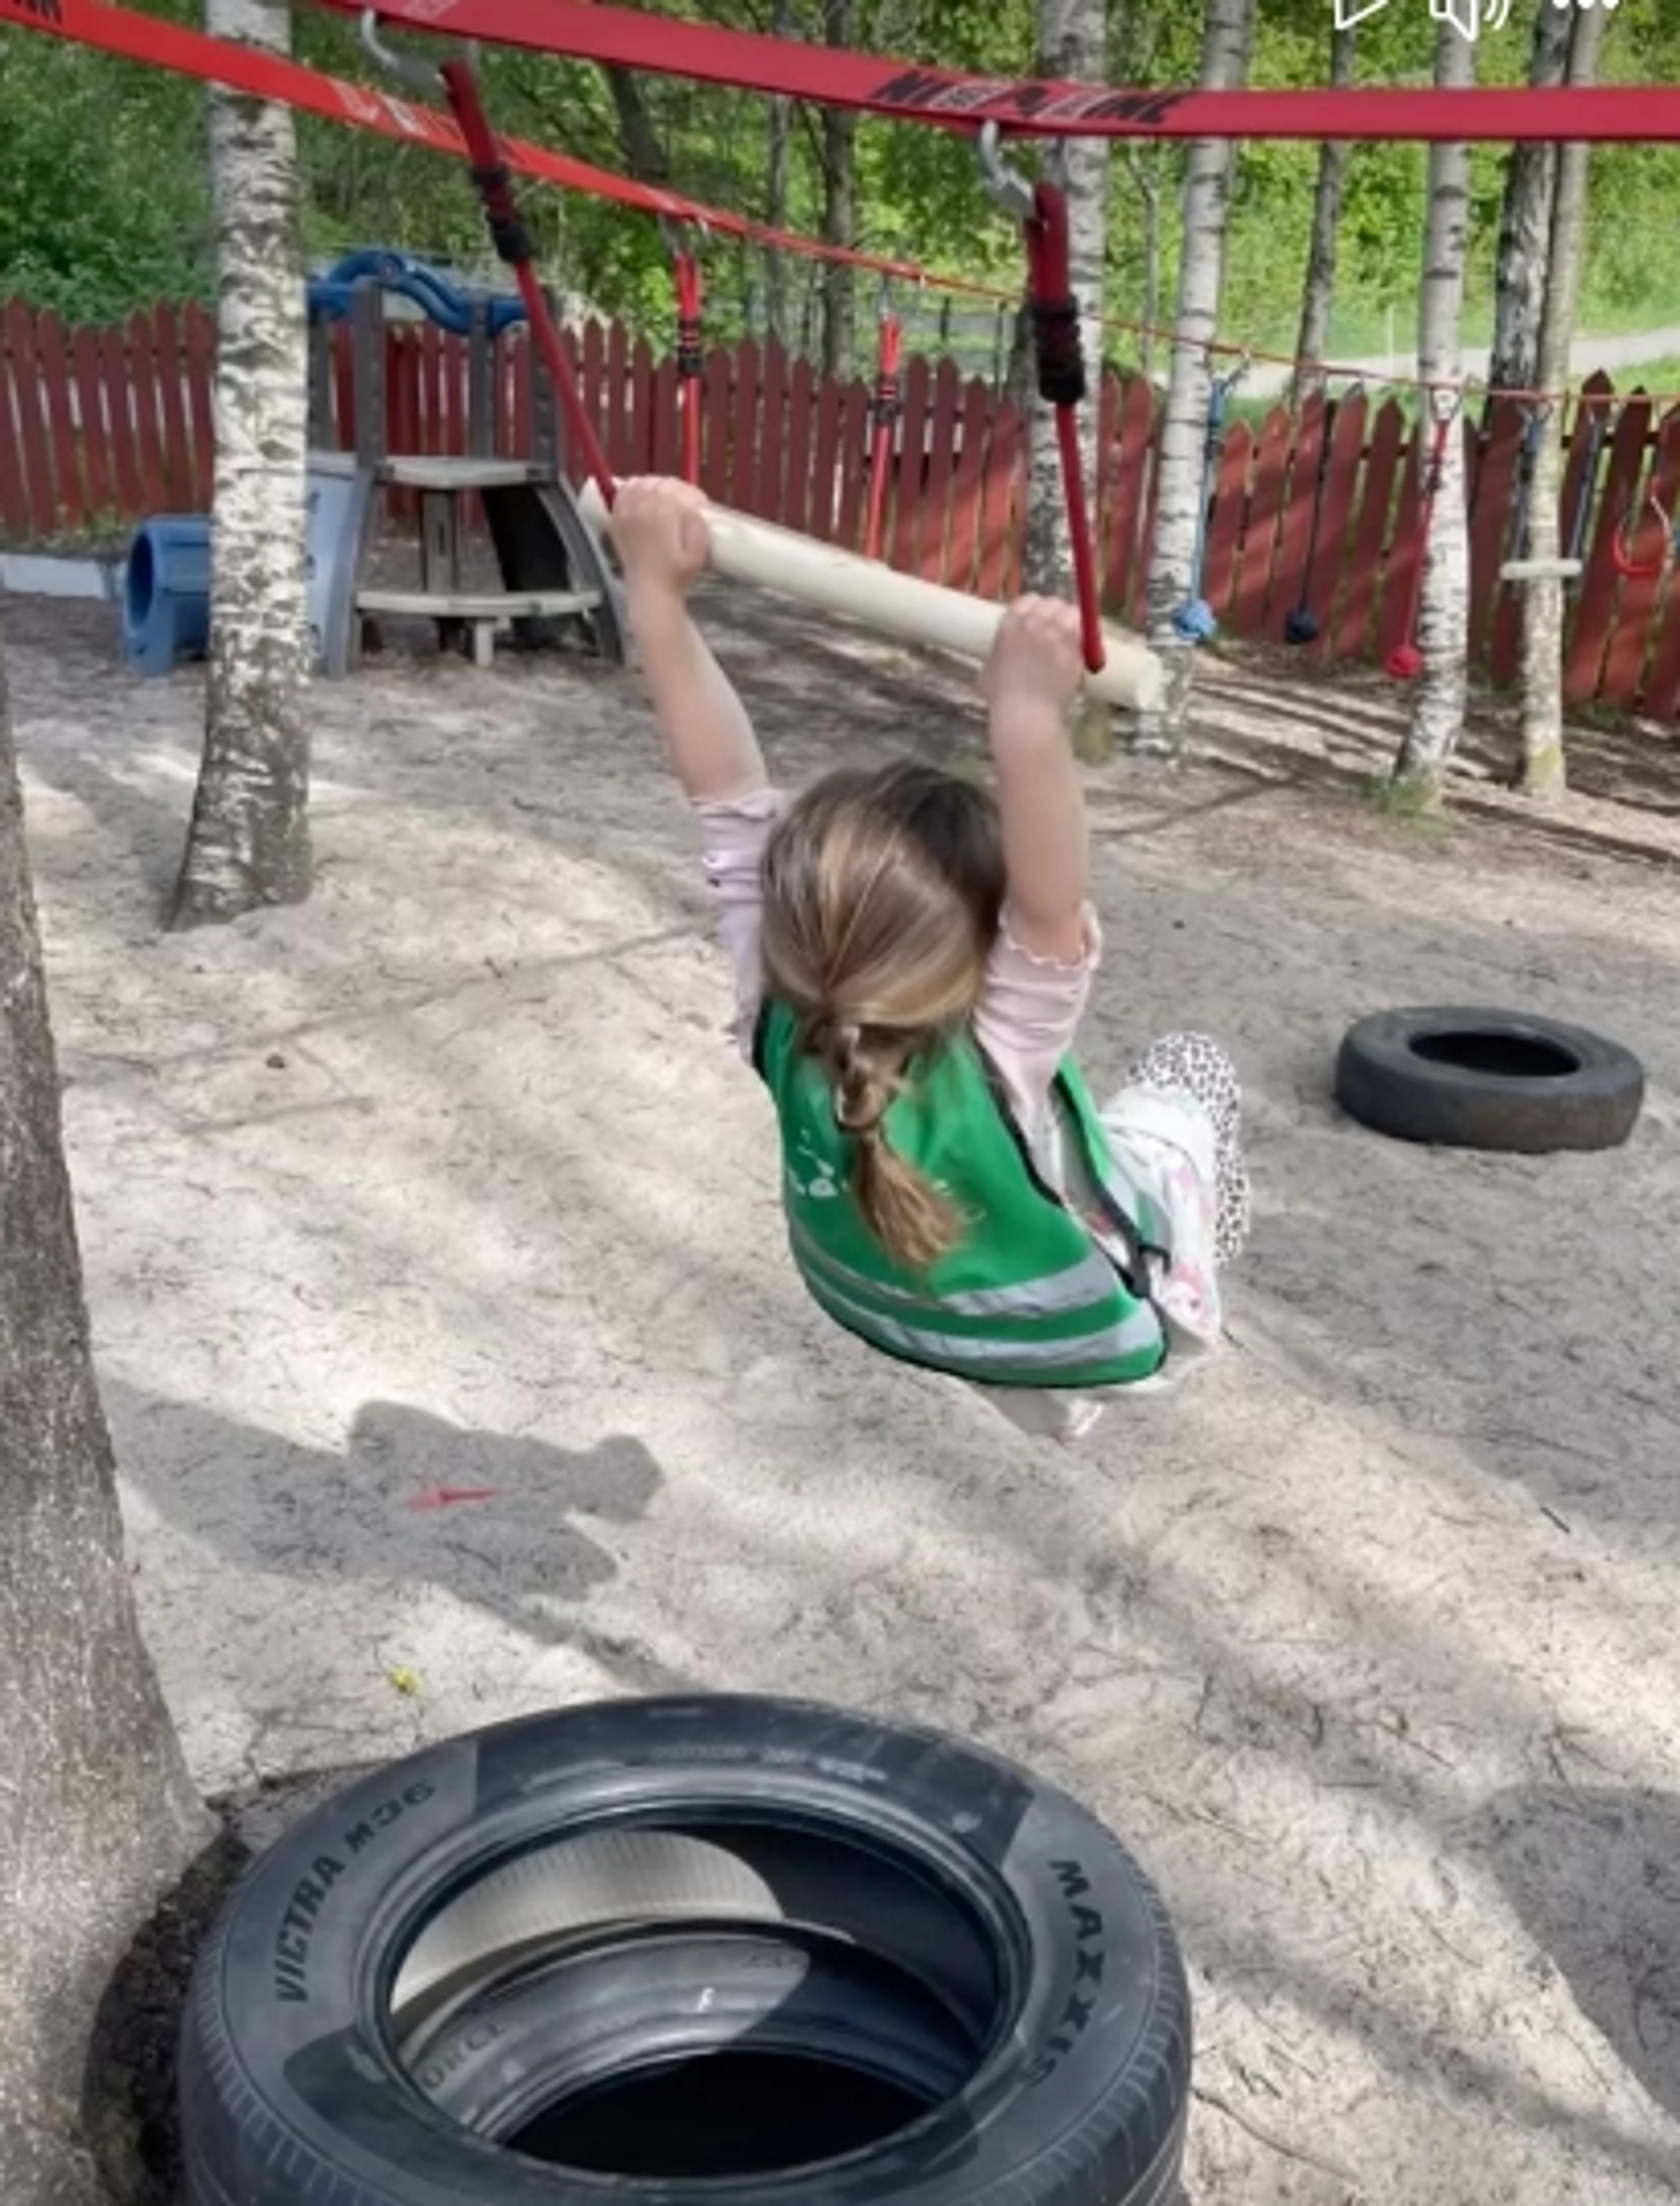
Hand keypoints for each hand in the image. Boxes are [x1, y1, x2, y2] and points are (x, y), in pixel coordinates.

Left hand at [609, 476, 711, 598]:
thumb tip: (693, 508)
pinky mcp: (617, 520)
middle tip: (686, 502)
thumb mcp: (698, 553)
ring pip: (641, 483)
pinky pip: (622, 493)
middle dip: (677, 489)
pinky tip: (641, 494)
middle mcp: (642, 507)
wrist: (651, 592)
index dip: (692, 494)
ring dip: (656, 485)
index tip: (700, 504)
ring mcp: (626, 513)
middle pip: (660, 483)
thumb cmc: (676, 576)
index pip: (678, 489)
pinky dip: (632, 488)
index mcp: (663, 513)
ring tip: (666, 497)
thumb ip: (698, 526)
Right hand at [981, 596, 1085, 718]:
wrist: (1025, 712)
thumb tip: (1003, 654)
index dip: (1034, 608)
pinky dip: (1082, 636)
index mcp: (1011, 624)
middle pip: (1051, 602)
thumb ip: (999, 653)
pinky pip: (1084, 632)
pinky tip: (1077, 647)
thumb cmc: (1002, 696)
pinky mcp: (1075, 649)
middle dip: (1054, 612)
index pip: (1028, 600)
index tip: (1037, 618)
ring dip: (1070, 619)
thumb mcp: (989, 669)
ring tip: (1069, 632)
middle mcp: (1035, 622)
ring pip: (1070, 612)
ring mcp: (1057, 634)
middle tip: (1054, 626)